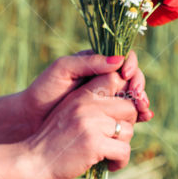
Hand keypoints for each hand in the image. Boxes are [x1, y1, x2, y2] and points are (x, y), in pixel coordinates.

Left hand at [19, 49, 152, 133]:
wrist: (32, 118)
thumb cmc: (44, 90)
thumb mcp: (62, 70)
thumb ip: (88, 62)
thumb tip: (118, 60)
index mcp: (96, 63)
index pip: (123, 59)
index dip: (130, 66)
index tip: (126, 76)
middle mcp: (105, 79)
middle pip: (132, 78)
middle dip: (139, 86)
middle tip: (138, 97)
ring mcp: (106, 98)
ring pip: (132, 96)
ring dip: (142, 101)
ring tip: (144, 110)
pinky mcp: (106, 116)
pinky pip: (127, 113)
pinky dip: (138, 115)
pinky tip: (145, 119)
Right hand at [25, 71, 139, 178]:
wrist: (32, 161)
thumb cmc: (53, 141)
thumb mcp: (69, 113)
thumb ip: (91, 106)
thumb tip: (129, 106)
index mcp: (81, 94)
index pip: (115, 79)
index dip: (126, 96)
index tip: (122, 114)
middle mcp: (87, 104)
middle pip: (129, 107)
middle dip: (127, 125)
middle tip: (114, 138)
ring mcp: (90, 122)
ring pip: (129, 130)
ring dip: (122, 145)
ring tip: (109, 154)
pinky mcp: (93, 143)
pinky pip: (124, 150)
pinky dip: (120, 161)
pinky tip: (110, 165)